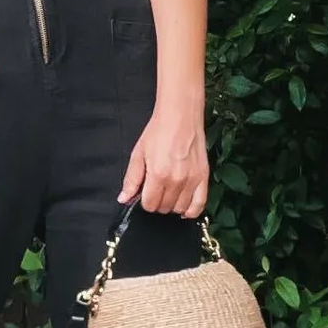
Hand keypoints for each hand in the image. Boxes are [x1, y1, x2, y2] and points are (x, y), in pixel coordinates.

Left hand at [119, 103, 208, 218]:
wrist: (180, 116)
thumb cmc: (159, 131)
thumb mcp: (138, 154)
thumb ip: (131, 179)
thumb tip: (124, 199)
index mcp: (158, 174)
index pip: (149, 205)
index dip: (144, 201)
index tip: (145, 193)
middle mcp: (176, 180)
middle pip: (164, 208)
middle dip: (157, 202)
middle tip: (156, 190)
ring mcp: (192, 180)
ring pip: (180, 208)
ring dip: (172, 205)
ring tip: (169, 194)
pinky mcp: (203, 177)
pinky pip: (199, 204)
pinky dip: (191, 211)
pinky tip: (184, 209)